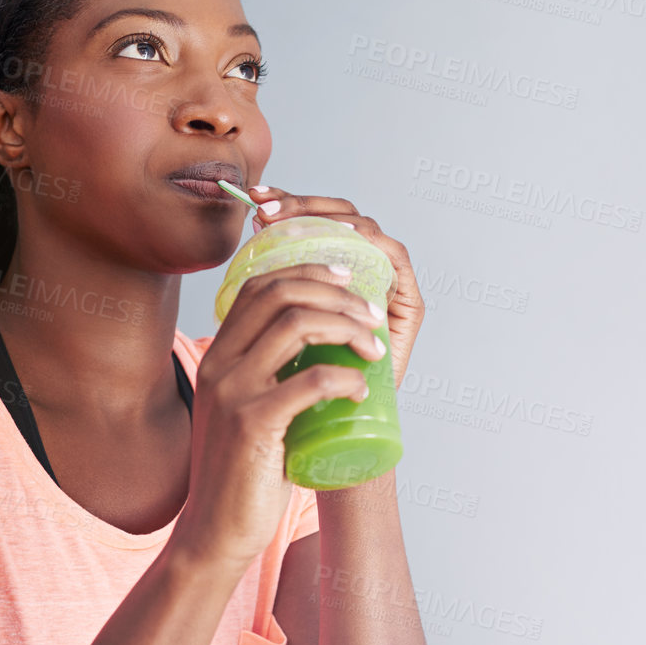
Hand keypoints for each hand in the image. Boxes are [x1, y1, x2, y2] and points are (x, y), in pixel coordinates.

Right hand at [172, 262, 386, 575]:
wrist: (214, 530)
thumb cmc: (242, 475)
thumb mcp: (245, 412)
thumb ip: (267, 378)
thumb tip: (319, 350)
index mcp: (217, 357)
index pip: (259, 286)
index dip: (307, 273)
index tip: (347, 283)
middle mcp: (219, 365)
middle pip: (280, 293)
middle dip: (336, 293)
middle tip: (370, 315)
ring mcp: (233, 392)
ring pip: (297, 324)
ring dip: (347, 326)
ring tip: (373, 348)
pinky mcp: (253, 424)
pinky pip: (311, 380)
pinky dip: (345, 377)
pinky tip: (359, 389)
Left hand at [248, 185, 424, 385]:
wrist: (325, 441)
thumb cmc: (292, 393)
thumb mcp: (269, 337)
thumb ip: (267, 306)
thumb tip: (238, 270)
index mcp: (330, 279)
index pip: (313, 226)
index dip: (287, 206)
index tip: (253, 203)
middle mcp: (361, 278)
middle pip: (338, 220)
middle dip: (301, 206)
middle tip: (264, 209)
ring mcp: (386, 288)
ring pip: (364, 230)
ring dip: (325, 218)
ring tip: (288, 221)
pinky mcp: (408, 305)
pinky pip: (394, 257)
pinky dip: (368, 242)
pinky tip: (338, 236)